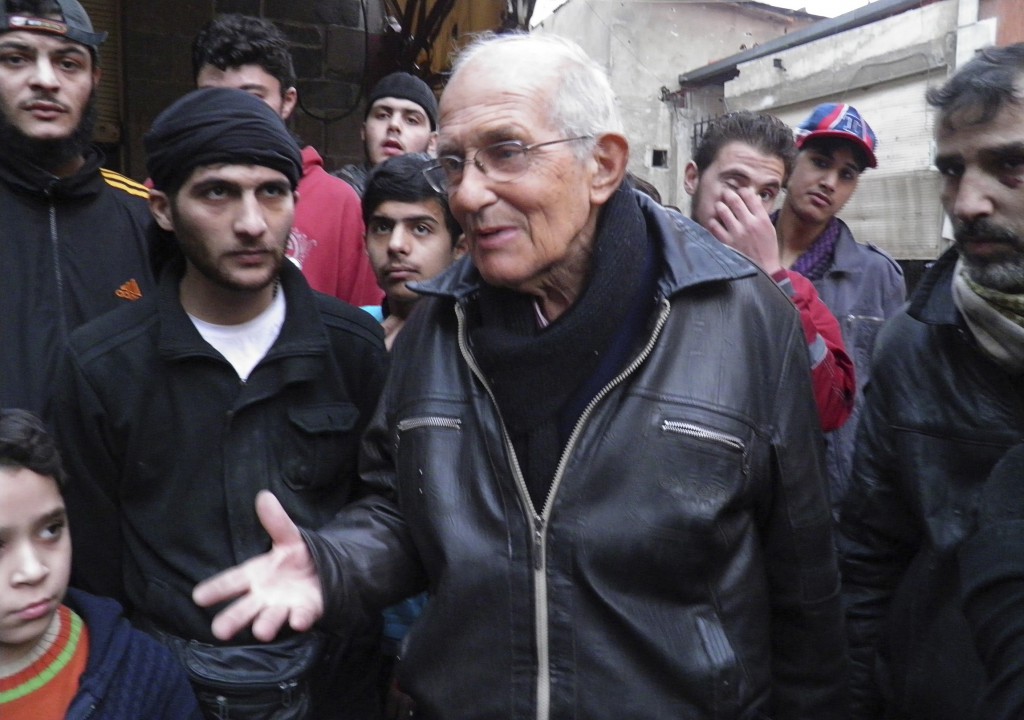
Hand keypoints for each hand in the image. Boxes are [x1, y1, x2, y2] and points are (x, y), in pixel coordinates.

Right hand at [192, 491, 324, 641]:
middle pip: (245, 608)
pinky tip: (299, 620)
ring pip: (271, 617)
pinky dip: (300, 619)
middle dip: (234, 619)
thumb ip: (276, 521)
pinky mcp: (306, 611)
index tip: (198, 597)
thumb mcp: (288, 537)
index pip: (232, 582)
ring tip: (260, 631)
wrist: (324, 572)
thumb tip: (264, 495)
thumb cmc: (297, 558)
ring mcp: (284, 606)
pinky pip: (302, 616)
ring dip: (266, 624)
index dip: (216, 589)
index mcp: (256, 575)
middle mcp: (265, 595)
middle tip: (220, 630)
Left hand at [705, 187, 782, 273]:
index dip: (743, 191)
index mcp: (762, 219)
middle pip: (735, 201)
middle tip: (725, 193)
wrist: (764, 269)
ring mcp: (737, 233)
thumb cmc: (767, 248)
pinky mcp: (727, 242)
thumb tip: (753, 198)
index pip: (750, 197)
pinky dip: (713, 221)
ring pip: (723, 211)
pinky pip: (715, 227)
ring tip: (719, 206)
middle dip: (729, 194)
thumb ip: (760, 214)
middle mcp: (749, 223)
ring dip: (720, 206)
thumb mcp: (769, 228)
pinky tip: (714, 221)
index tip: (740, 191)